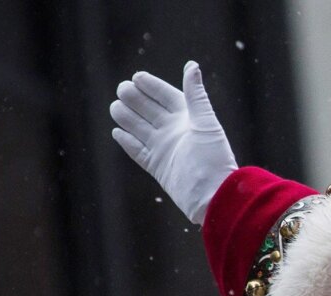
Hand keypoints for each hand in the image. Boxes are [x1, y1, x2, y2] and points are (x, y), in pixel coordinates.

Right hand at [110, 61, 238, 224]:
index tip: (137, 77)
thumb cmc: (214, 158)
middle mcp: (175, 132)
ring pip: (140, 128)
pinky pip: (138, 151)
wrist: (213, 195)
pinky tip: (117, 132)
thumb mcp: (206, 122)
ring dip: (127, 117)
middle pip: (149, 110)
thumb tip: (191, 65)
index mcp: (189, 120)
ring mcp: (165, 149)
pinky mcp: (158, 166)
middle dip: (135, 99)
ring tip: (116, 107)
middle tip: (122, 89)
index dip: (152, 86)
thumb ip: (196, 95)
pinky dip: (127, 141)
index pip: (167, 97)